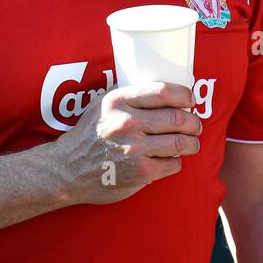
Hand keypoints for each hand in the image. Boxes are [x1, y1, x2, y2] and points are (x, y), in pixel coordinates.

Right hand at [47, 81, 199, 205]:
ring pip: (180, 142)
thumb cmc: (89, 134)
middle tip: (195, 125)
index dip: (184, 95)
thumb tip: (166, 90)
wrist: (68, 169)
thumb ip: (128, 95)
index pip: (162, 92)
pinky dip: (176, 162)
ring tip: (191, 143)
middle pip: (177, 118)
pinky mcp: (140, 172)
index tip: (190, 99)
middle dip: (193, 122)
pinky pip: (173, 164)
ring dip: (191, 143)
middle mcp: (127, 122)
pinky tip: (170, 160)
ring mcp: (134, 148)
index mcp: (118, 101)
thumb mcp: (102, 104)